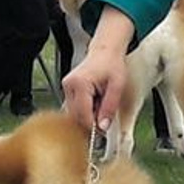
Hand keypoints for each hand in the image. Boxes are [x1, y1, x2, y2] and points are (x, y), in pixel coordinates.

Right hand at [61, 10, 134, 131]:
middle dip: (91, 121)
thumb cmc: (112, 64)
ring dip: (88, 115)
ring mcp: (66, 87)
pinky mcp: (68, 90)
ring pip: (74, 113)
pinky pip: (74, 107)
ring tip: (101, 104)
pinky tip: (95, 103)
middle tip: (105, 118)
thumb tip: (103, 125)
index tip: (102, 131)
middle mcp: (69, 85)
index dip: (93, 126)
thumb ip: (109, 107)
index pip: (83, 113)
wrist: (105, 52)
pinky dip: (85, 110)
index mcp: (80, 83)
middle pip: (76, 115)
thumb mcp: (117, 87)